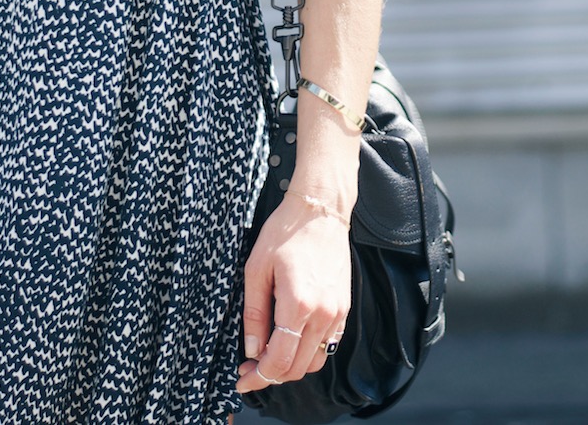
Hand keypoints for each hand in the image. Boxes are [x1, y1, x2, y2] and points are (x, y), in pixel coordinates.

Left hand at [235, 192, 350, 392]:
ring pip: (314, 361)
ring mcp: (337, 312)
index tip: (243, 377)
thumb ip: (254, 313)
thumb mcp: (257, 268)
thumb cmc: (286, 232)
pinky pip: (328, 345)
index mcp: (298, 304)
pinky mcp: (344, 307)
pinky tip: (292, 338)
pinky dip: (308, 352)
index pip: (279, 361)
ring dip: (291, 366)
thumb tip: (252, 349)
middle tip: (251, 366)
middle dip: (271, 375)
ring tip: (271, 353)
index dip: (258, 376)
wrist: (320, 210)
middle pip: (297, 368)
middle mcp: (323, 313)